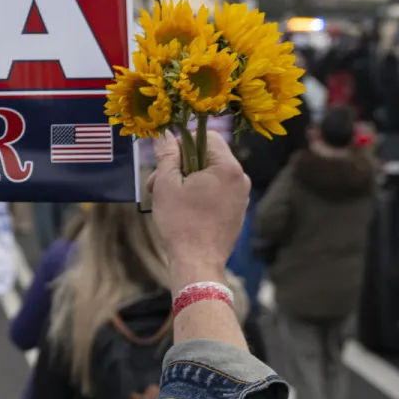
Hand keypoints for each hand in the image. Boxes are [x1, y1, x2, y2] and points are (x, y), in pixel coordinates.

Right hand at [147, 131, 248, 287]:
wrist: (198, 263)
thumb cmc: (181, 223)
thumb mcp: (167, 185)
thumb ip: (166, 155)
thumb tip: (164, 134)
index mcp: (227, 167)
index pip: (206, 136)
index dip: (182, 143)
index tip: (165, 161)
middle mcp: (240, 178)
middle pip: (208, 156)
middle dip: (181, 165)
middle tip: (157, 184)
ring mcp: (241, 196)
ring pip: (211, 175)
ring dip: (187, 181)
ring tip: (167, 199)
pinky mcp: (237, 211)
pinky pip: (217, 192)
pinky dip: (199, 194)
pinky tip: (183, 210)